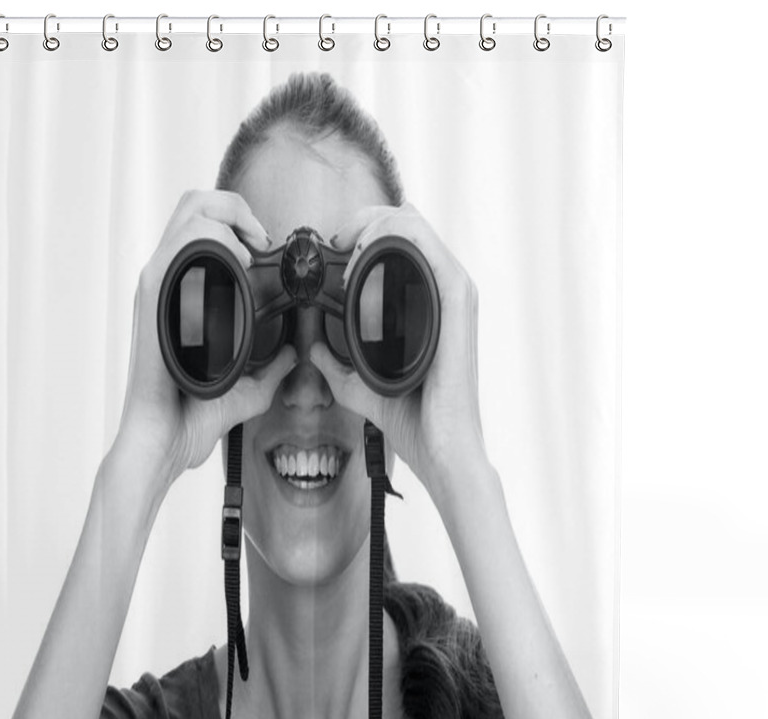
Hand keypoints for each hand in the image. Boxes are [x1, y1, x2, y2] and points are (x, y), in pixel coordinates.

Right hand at [116, 190, 296, 486]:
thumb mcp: (248, 388)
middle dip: (236, 207)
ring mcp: (160, 285)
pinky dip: (216, 235)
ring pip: (189, 212)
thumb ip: (273, 369)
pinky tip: (242, 259)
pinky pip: (183, 242)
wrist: (164, 439)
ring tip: (254, 247)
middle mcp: (168, 281)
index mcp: (183, 294)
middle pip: (194, 206)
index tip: (266, 247)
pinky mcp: (155, 295)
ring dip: (230, 215)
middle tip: (262, 239)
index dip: (238, 220)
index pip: (202, 227)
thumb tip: (296, 354)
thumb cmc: (193, 415)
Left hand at [309, 202, 486, 498]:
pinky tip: (362, 257)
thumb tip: (310, 348)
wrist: (441, 450)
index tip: (334, 249)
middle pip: (408, 224)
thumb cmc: (415, 420)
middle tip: (336, 243)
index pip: (403, 240)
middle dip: (365, 219)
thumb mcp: (362, 388)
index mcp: (430, 303)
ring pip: (416, 226)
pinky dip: (393, 237)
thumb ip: (337, 367)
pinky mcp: (457, 303)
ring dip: (375, 225)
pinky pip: (429, 248)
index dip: (365, 230)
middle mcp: (445, 291)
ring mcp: (454, 295)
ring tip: (347, 250)